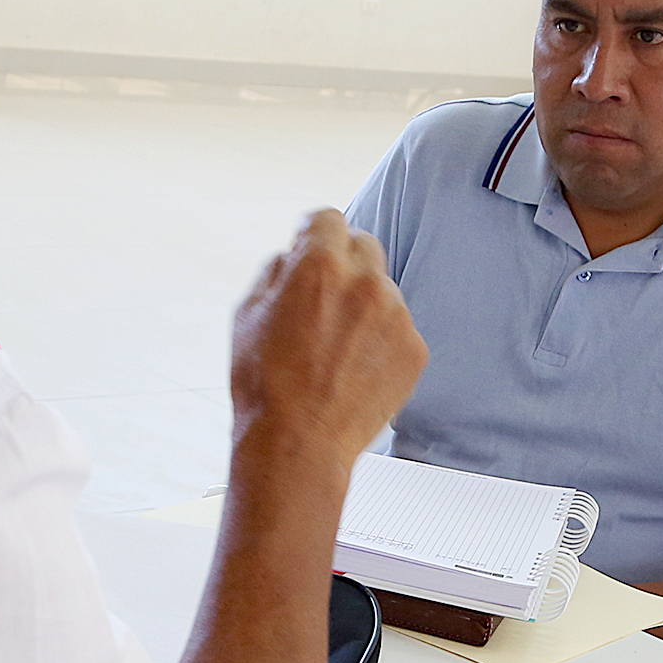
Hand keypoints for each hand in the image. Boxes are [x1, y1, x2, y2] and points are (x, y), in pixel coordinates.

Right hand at [227, 209, 423, 476]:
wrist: (298, 443)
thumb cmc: (265, 383)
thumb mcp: (247, 312)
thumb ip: (277, 269)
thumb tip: (295, 252)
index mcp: (319, 264)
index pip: (328, 219)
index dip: (313, 235)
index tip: (311, 250)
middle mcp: (365, 281)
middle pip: (363, 245)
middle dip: (343, 264)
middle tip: (323, 301)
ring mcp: (396, 316)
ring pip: (382, 290)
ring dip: (363, 306)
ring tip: (336, 349)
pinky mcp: (415, 349)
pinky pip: (398, 328)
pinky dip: (381, 341)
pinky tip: (354, 369)